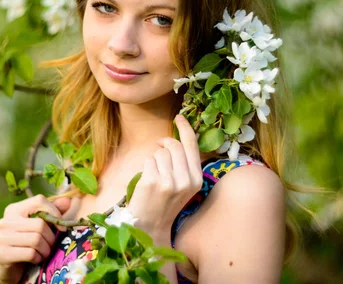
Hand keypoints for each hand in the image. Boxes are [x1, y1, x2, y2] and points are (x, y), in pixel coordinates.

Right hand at [0, 195, 71, 283]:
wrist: (9, 268)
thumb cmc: (27, 243)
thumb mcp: (39, 226)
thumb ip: (52, 212)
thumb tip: (67, 201)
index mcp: (14, 210)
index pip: (38, 201)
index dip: (54, 213)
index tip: (61, 228)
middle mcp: (5, 221)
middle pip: (40, 224)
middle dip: (51, 238)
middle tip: (51, 245)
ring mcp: (1, 238)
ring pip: (36, 240)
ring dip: (46, 250)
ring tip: (44, 253)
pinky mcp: (2, 254)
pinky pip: (31, 254)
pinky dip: (38, 258)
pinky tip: (36, 259)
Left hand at [127, 115, 202, 237]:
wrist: (150, 225)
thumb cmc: (165, 202)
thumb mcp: (183, 186)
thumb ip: (184, 165)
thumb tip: (175, 140)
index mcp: (196, 179)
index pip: (192, 146)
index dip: (185, 129)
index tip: (179, 117)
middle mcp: (186, 180)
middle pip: (174, 146)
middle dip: (164, 143)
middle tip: (159, 147)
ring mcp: (170, 181)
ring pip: (161, 153)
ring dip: (154, 158)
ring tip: (154, 173)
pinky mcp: (154, 181)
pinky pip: (149, 160)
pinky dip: (146, 166)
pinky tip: (147, 179)